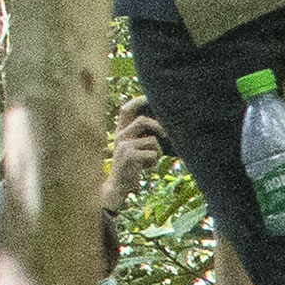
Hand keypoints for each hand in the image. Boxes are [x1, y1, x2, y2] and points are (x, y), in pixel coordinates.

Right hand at [101, 96, 164, 213]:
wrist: (117, 186)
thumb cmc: (130, 168)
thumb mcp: (134, 151)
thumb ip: (142, 139)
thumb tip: (163, 128)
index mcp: (121, 132)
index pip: (126, 110)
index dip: (138, 101)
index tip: (149, 97)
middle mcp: (120, 135)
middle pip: (143, 121)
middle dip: (159, 127)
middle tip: (167, 134)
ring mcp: (124, 145)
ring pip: (153, 142)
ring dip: (156, 154)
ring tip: (147, 163)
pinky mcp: (130, 155)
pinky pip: (152, 154)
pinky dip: (153, 163)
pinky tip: (144, 169)